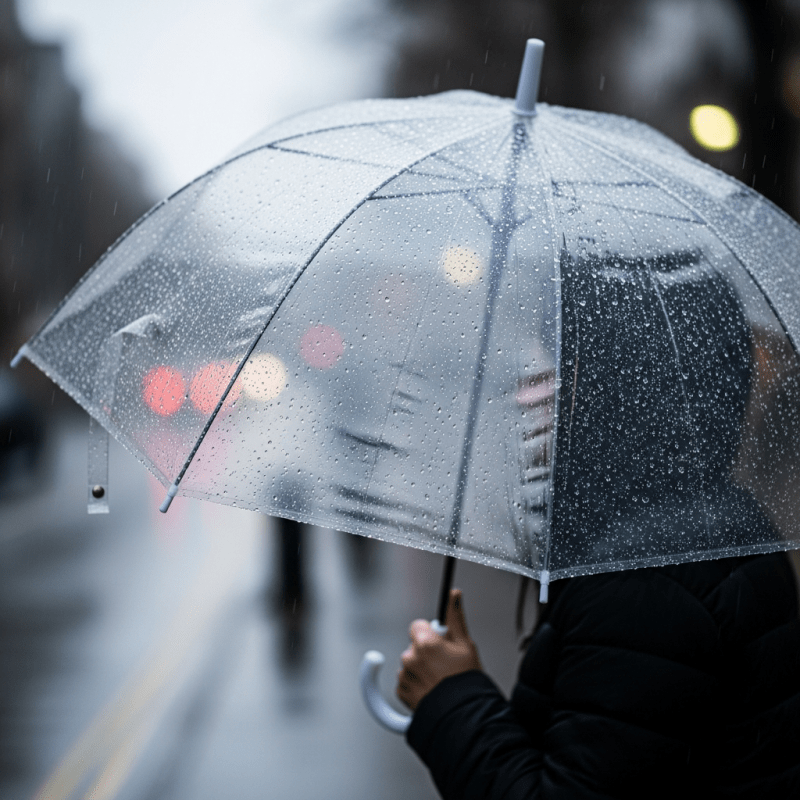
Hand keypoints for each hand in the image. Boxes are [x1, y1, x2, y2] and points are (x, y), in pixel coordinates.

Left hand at [396, 589, 482, 710]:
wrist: (462, 716)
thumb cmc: (467, 681)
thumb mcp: (466, 645)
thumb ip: (455, 617)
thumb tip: (453, 595)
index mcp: (425, 643)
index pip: (417, 625)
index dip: (429, 633)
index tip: (439, 642)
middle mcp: (410, 657)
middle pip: (414, 645)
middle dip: (426, 652)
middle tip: (444, 665)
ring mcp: (404, 675)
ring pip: (410, 664)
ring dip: (420, 669)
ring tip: (440, 681)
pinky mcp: (401, 692)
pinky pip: (406, 681)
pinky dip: (415, 684)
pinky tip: (431, 690)